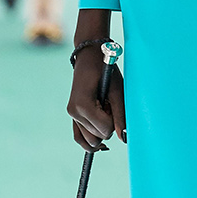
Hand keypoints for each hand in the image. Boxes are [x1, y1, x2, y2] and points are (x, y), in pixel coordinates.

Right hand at [67, 11, 125, 149]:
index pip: (105, 130)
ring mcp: (71, 115)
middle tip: (108, 104)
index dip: (115, 120)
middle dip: (108, 125)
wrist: (89, 57)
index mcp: (82, 105)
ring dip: (101, 129)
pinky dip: (90, 140)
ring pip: (91, 140)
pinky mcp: (72, 116)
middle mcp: (73, 112)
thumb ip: (120, 115)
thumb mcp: (117, 91)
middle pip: (98, 137)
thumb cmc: (105, 71)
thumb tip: (125, 139)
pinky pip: (79, 137)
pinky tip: (100, 139)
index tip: (113, 102)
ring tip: (103, 108)